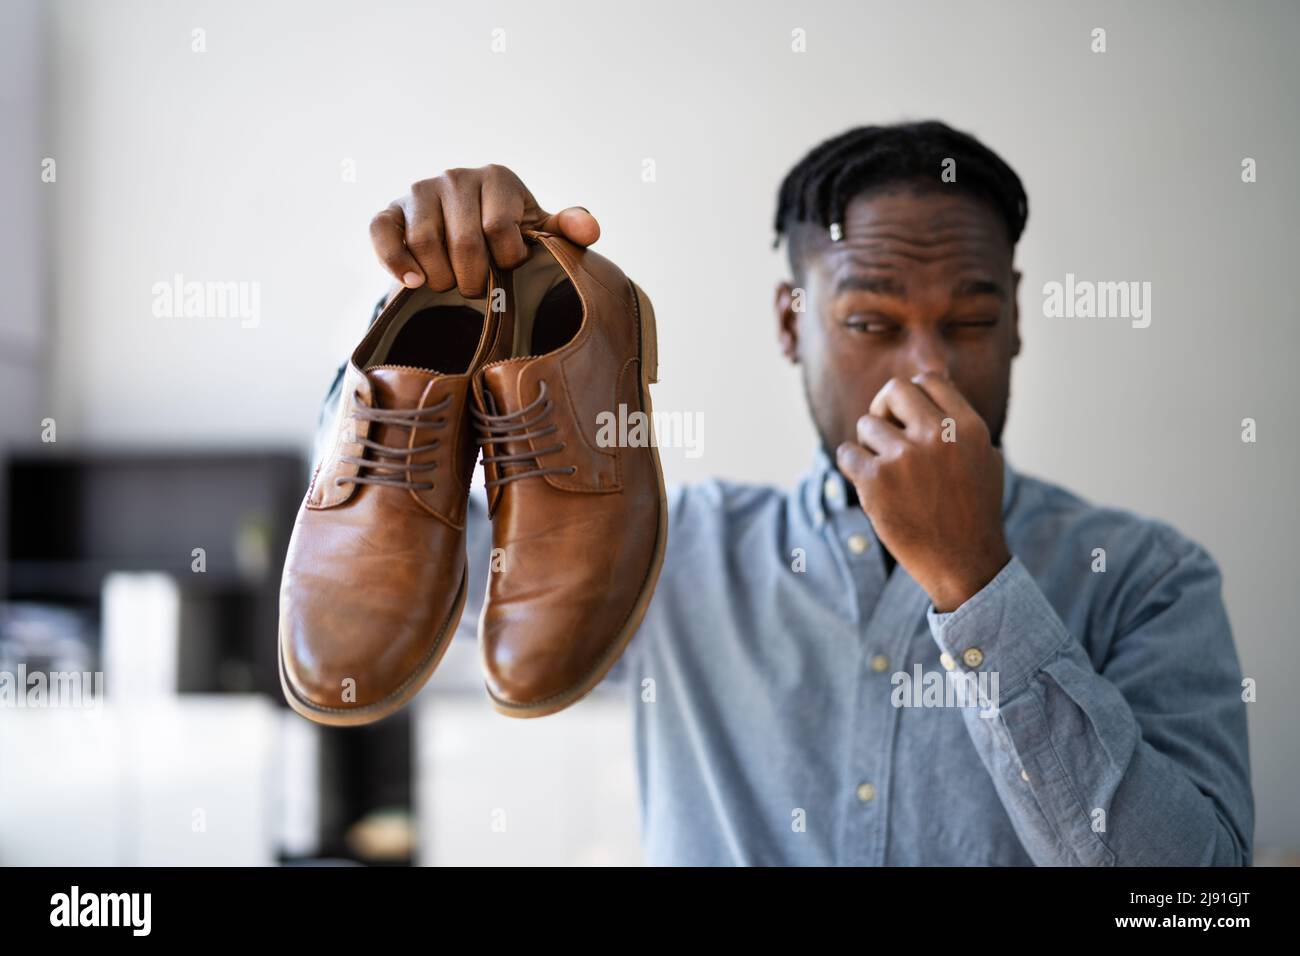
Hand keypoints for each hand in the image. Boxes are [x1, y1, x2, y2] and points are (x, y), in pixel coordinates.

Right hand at [369, 164, 599, 296]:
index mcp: (497, 178)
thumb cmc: (509, 235)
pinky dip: (396, 263)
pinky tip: (413, 283)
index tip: (509, 267)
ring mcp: (419, 191)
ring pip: (424, 244)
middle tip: (478, 289)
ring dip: (440, 278)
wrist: (464, 234)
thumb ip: (566, 231)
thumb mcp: (540, 233)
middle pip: (463, 243)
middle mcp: (456, 176)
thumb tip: (591, 231)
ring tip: (451, 285)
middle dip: (474, 279)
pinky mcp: (390, 210)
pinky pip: (382, 233)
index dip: (506, 261)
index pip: (500, 230)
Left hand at [835, 372, 1010, 612]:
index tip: (908, 417)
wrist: (963, 561)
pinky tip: (868, 483)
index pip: (929, 380)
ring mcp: (904, 458)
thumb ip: (961, 420)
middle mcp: (937, 436)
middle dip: (885, 407)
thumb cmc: (973, 510)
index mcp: (967, 427)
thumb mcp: (984, 457)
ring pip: (867, 425)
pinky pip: (847, 453)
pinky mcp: (875, 482)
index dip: (913, 396)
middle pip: (894, 390)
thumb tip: (937, 382)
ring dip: (870, 445)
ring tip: (887, 472)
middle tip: (886, 431)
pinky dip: (852, 466)